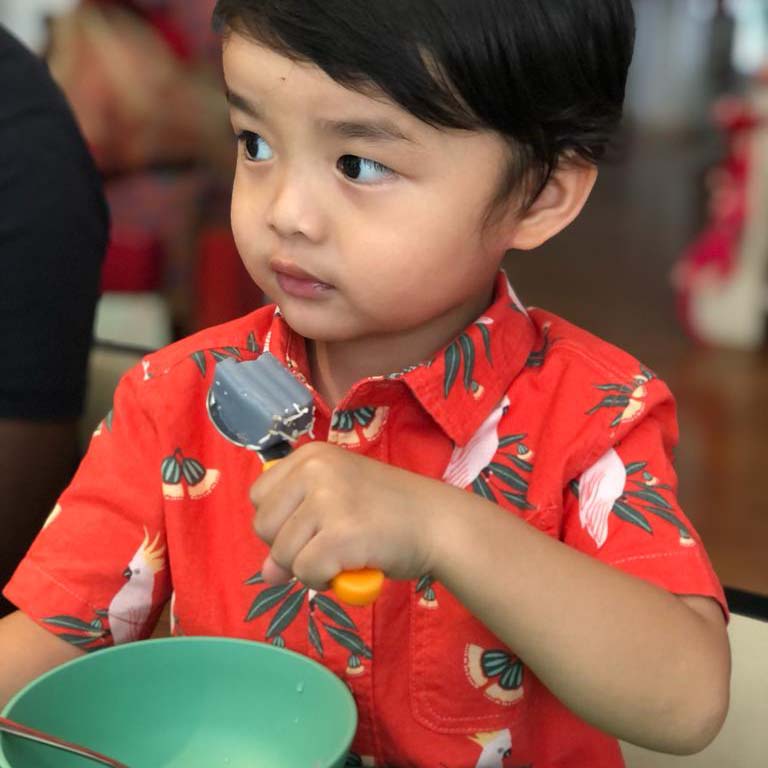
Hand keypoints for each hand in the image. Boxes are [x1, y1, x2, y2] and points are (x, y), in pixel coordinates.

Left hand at [250, 442, 443, 589]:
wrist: (438, 522)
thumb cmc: (389, 511)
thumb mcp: (336, 504)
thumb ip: (297, 528)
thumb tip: (266, 573)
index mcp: (310, 455)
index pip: (259, 496)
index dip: (278, 521)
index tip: (308, 527)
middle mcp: (314, 470)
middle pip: (263, 526)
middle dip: (288, 548)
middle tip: (326, 545)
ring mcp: (327, 500)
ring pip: (282, 554)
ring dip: (308, 568)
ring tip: (344, 555)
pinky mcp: (340, 534)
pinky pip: (305, 572)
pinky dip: (323, 581)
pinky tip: (350, 568)